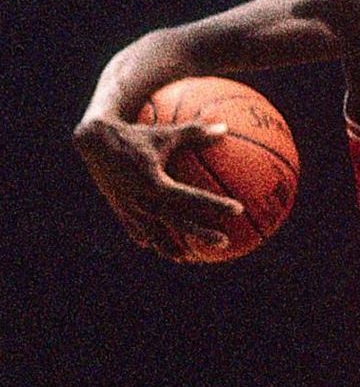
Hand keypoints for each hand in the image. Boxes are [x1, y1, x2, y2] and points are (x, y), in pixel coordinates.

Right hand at [73, 118, 243, 261]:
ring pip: (154, 234)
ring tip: (188, 258)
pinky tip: (155, 247)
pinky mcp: (119, 210)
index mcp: (155, 182)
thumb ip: (195, 132)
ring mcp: (129, 208)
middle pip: (176, 223)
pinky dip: (148, 239)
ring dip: (172, 247)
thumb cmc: (136, 134)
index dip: (214, 204)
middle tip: (224, 242)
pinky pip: (136, 229)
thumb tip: (225, 127)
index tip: (238, 209)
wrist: (94, 142)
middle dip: (200, 235)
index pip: (191, 198)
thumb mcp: (166, 132)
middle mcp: (142, 199)